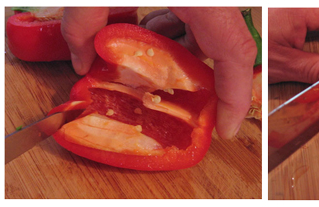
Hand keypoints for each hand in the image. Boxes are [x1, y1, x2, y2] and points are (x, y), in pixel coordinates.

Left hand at [61, 7, 256, 138]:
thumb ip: (85, 20)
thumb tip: (82, 59)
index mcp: (205, 0)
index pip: (236, 52)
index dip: (236, 96)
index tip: (227, 128)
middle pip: (226, 45)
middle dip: (204, 78)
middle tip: (182, 104)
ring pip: (213, 28)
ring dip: (185, 50)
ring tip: (154, 66)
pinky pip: (201, 13)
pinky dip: (180, 27)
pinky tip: (150, 29)